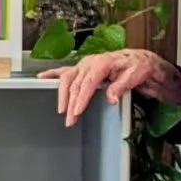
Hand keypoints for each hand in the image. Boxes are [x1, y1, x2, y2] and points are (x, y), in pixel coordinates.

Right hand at [39, 49, 180, 127]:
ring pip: (67, 79)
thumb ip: (120, 87)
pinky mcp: (82, 68)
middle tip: (69, 120)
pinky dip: (51, 74)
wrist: (139, 60)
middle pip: (74, 83)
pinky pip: (64, 71)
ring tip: (61, 111)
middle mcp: (90, 62)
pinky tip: (41, 78)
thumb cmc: (137, 67)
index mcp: (102, 63)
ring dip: (62, 96)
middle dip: (70, 103)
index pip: (87, 83)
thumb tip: (110, 98)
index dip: (81, 98)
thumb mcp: (134, 76)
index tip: (76, 112)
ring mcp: (84, 65)